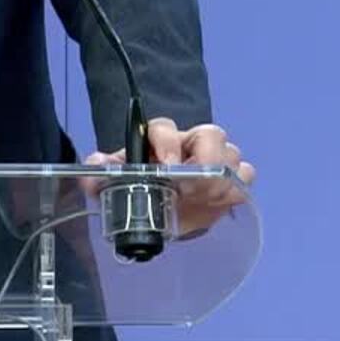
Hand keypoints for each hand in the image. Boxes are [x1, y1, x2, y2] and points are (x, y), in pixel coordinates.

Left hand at [83, 118, 255, 237]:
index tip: (167, 166)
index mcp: (162, 140)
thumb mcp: (120, 180)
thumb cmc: (145, 188)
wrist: (168, 213)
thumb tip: (93, 164)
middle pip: (212, 133)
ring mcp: (217, 161)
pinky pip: (246, 175)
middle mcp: (192, 144)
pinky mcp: (232, 181)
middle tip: (195, 186)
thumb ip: (101, 172)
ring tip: (208, 197)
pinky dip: (237, 187)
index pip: (166, 128)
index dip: (168, 143)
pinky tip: (222, 203)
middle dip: (207, 158)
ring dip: (222, 175)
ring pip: (232, 152)